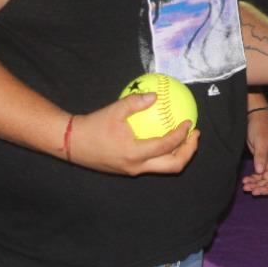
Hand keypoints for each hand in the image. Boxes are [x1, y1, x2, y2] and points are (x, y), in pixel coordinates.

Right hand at [68, 94, 198, 175]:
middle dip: (188, 152)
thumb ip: (136, 102)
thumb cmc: (93, 126)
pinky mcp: (129, 169)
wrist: (72, 144)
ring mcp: (133, 170)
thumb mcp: (114, 110)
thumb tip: (156, 96)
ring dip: (178, 153)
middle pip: (173, 166)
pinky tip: (165, 137)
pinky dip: (164, 153)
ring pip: (164, 167)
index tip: (189, 122)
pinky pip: (153, 163)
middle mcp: (137, 167)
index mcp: (135, 154)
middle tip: (195, 135)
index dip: (182, 135)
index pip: (167, 146)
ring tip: (185, 137)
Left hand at [242, 109, 267, 195]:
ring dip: (256, 184)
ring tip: (245, 187)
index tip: (267, 189)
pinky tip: (245, 181)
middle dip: (263, 186)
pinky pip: (259, 173)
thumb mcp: (261, 141)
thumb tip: (261, 172)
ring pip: (265, 177)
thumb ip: (261, 156)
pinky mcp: (261, 160)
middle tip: (252, 190)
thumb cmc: (261, 126)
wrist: (254, 116)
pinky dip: (253, 178)